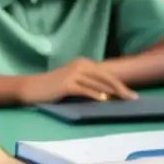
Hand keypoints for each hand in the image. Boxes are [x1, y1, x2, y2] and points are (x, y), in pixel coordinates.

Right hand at [17, 57, 136, 104]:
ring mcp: (74, 73)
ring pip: (98, 84)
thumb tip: (110, 93)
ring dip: (112, 93)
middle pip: (106, 78)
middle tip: (133, 98)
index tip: (131, 94)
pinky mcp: (67, 84)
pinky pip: (85, 90)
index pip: (106, 74)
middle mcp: (81, 65)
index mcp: (84, 63)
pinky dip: (96, 95)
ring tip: (123, 100)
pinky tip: (105, 100)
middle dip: (121, 89)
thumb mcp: (74, 81)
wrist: (31, 88)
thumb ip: (90, 83)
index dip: (120, 84)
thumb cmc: (54, 87)